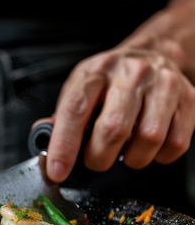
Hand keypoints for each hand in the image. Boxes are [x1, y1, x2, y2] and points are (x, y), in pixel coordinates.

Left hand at [37, 45, 194, 182]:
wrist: (154, 53)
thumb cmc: (110, 79)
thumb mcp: (80, 88)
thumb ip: (62, 117)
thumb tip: (44, 144)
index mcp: (95, 72)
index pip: (75, 110)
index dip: (64, 145)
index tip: (57, 171)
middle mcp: (130, 74)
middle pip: (113, 128)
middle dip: (98, 158)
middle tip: (95, 161)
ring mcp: (163, 85)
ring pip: (149, 138)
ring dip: (132, 159)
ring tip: (123, 152)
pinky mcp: (189, 99)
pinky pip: (176, 143)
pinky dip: (159, 157)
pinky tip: (147, 147)